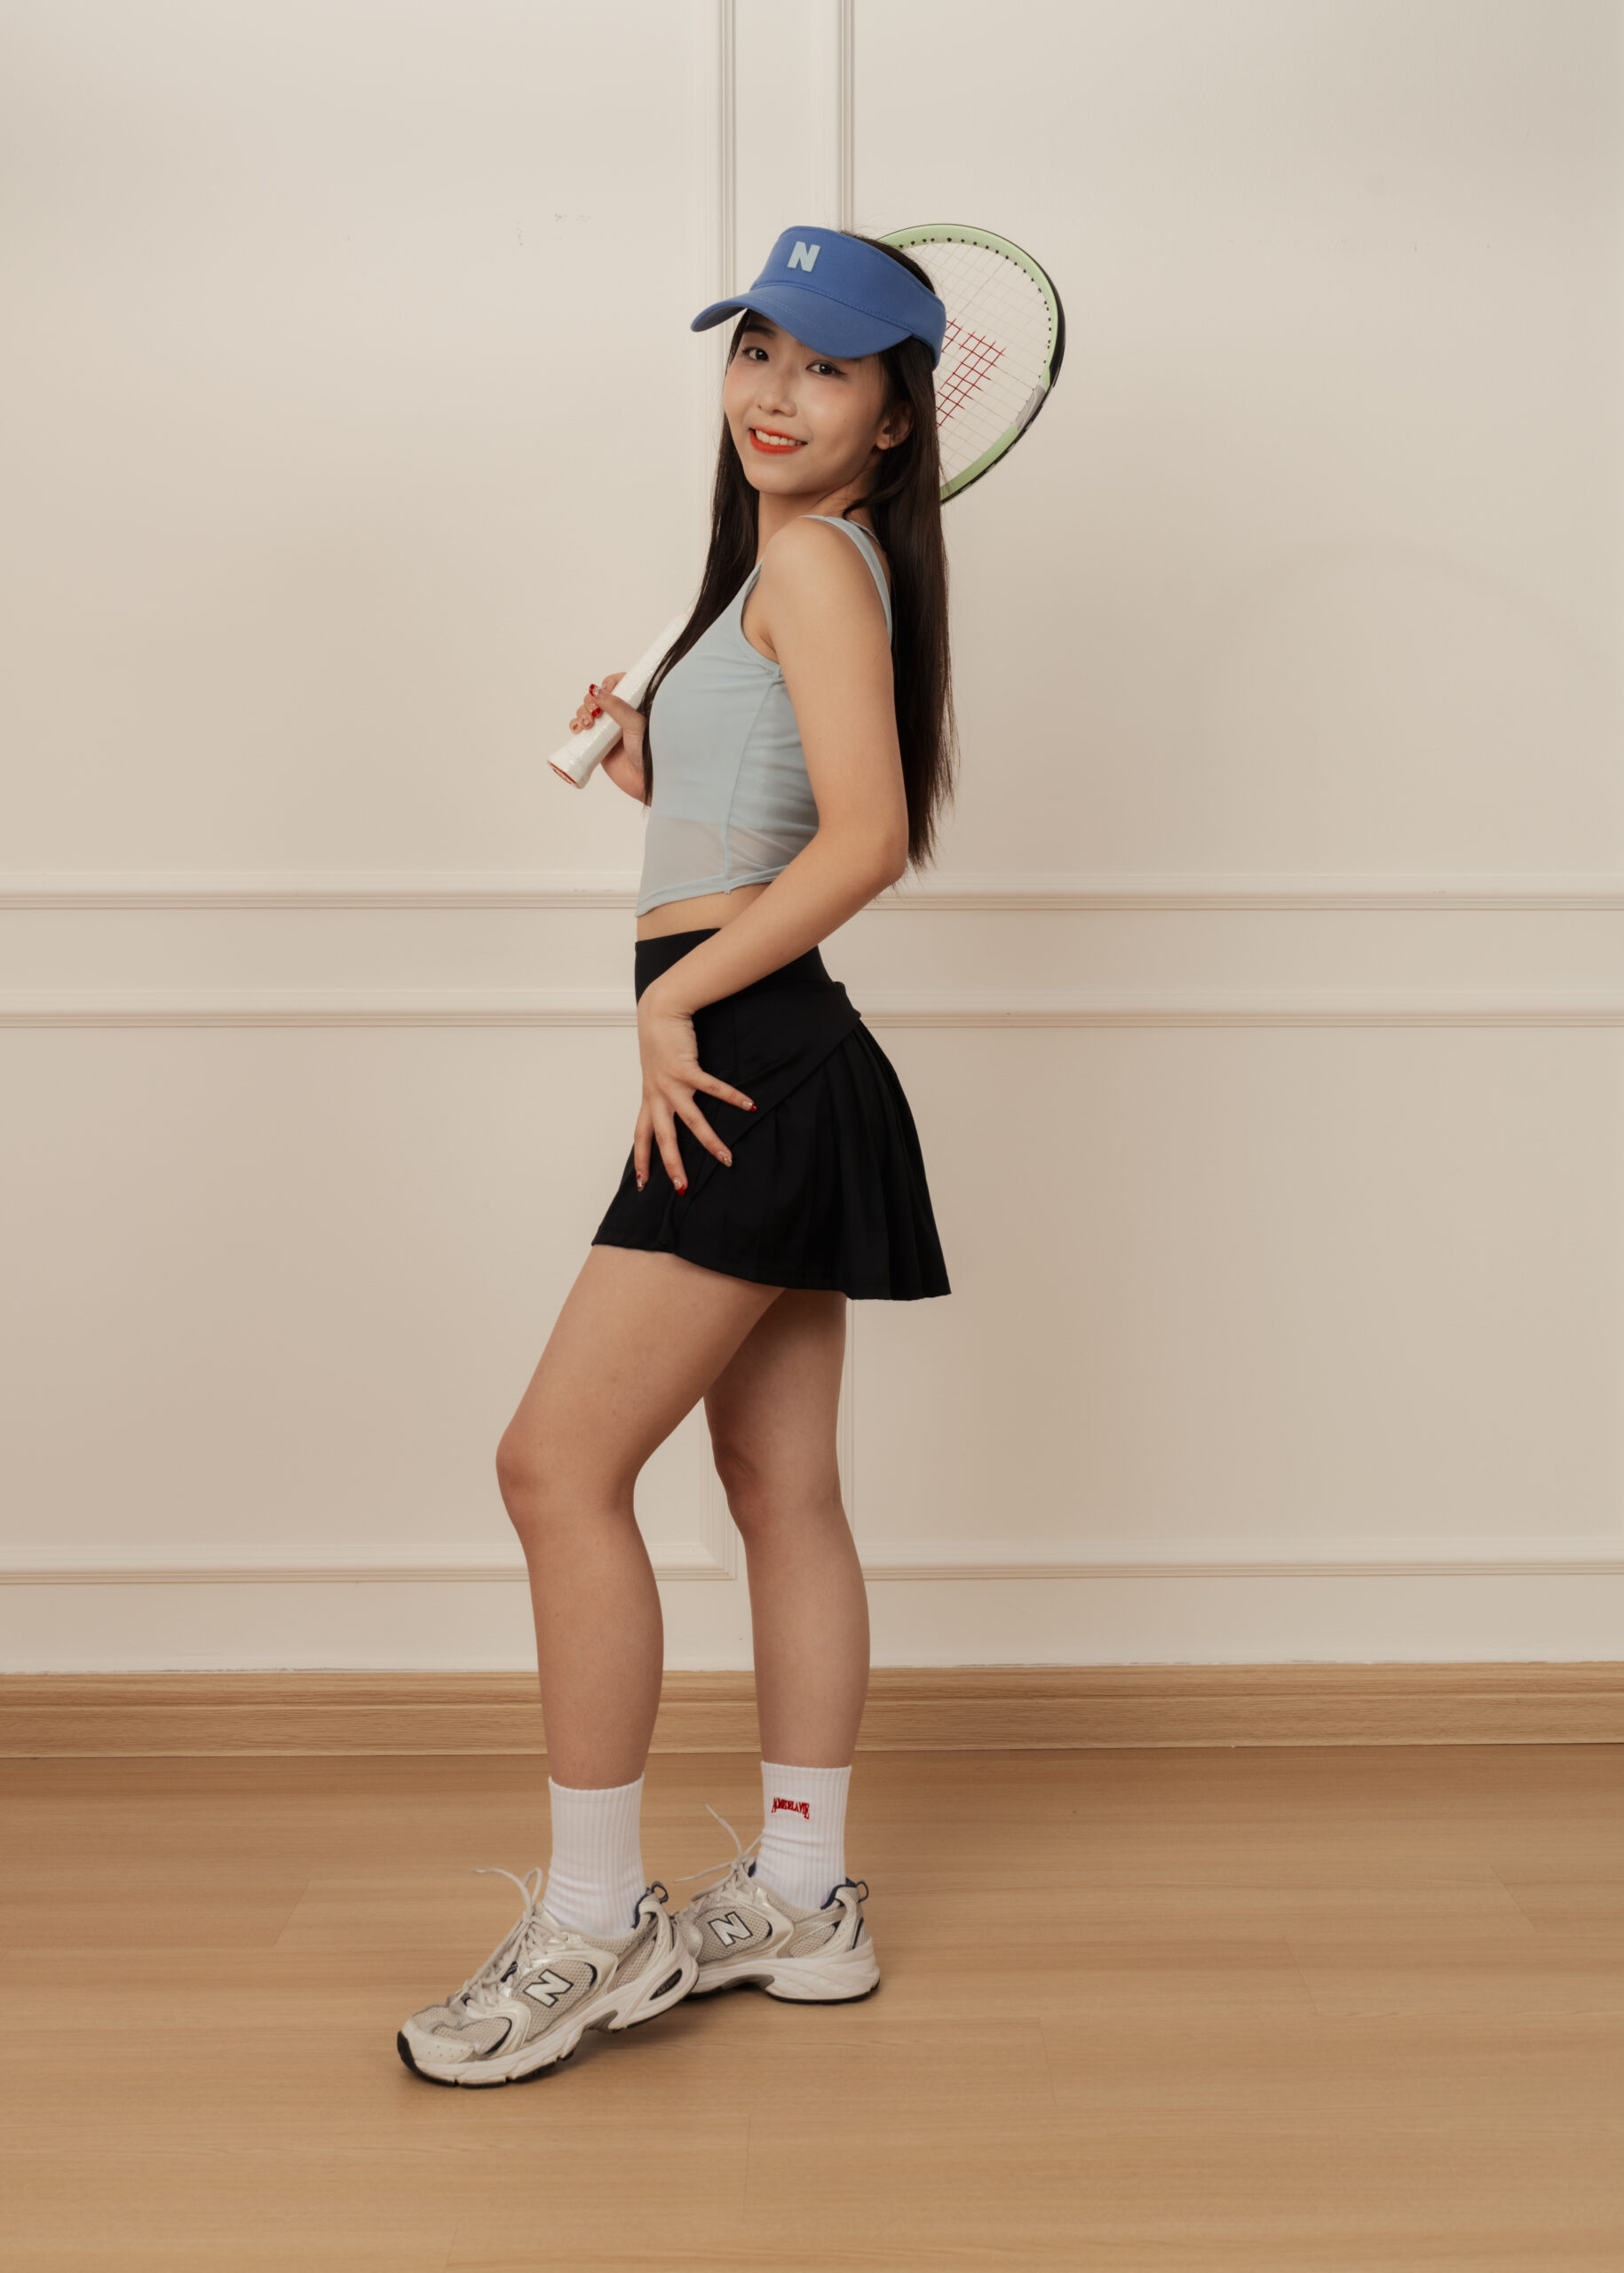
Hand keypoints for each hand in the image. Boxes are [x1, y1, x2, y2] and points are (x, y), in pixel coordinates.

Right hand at [568, 671, 644, 799]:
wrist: (646, 782)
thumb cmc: (648, 753)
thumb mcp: (635, 725)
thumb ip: (618, 707)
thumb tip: (597, 691)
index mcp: (634, 705)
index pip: (619, 684)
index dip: (608, 684)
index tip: (604, 691)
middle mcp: (620, 714)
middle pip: (598, 697)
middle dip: (590, 701)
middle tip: (594, 713)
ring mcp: (608, 729)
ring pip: (588, 712)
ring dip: (582, 713)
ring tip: (586, 725)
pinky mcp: (598, 743)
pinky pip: (582, 730)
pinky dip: (576, 726)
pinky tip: (576, 729)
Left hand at [633, 983, 756, 1191]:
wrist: (659, 1010)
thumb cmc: (661, 1039)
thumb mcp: (656, 1069)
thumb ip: (664, 1087)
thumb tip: (675, 1101)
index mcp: (649, 1097)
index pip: (641, 1135)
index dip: (642, 1159)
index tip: (641, 1183)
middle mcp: (658, 1094)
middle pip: (664, 1137)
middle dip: (672, 1164)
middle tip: (682, 1188)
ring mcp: (671, 1082)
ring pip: (691, 1120)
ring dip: (710, 1141)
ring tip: (726, 1159)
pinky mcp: (686, 1068)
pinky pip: (712, 1088)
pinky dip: (732, 1098)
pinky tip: (749, 1106)